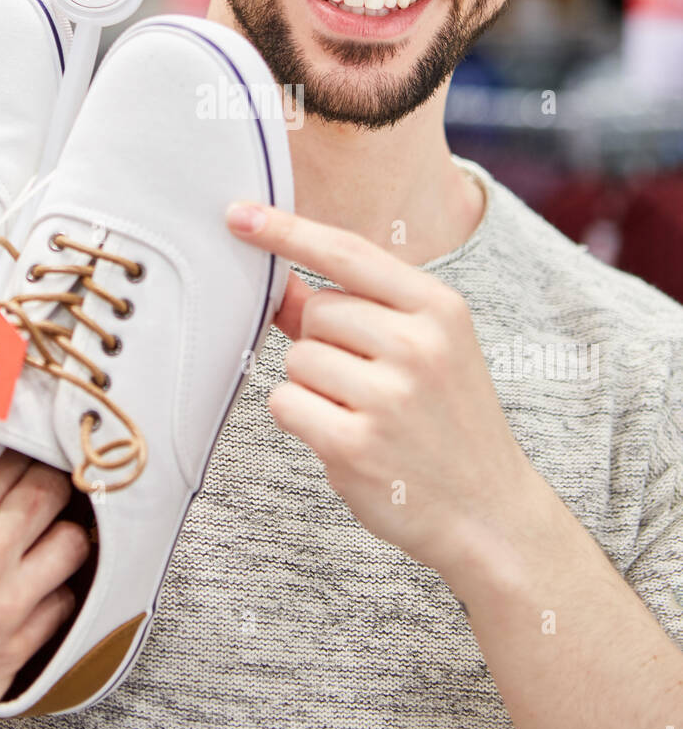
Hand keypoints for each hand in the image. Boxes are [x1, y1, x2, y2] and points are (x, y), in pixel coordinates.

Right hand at [0, 451, 89, 728]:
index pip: (14, 464)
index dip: (18, 456)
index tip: (19, 459)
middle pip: (52, 495)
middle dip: (48, 484)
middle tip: (39, 487)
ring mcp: (8, 610)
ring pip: (71, 549)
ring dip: (60, 536)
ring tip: (46, 536)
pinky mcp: (11, 655)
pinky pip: (59, 611)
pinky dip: (52, 595)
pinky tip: (38, 590)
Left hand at [226, 202, 541, 585]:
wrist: (490, 514)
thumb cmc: (449, 423)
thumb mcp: (427, 349)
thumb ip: (358, 310)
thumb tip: (281, 279)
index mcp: (440, 308)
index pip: (347, 252)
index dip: (287, 231)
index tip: (239, 214)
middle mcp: (418, 346)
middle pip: (315, 311)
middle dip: (322, 343)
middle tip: (368, 383)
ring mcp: (388, 397)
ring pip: (297, 360)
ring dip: (313, 386)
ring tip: (364, 415)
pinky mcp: (355, 446)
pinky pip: (285, 404)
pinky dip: (302, 420)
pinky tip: (347, 439)